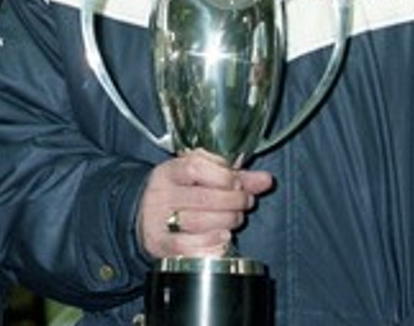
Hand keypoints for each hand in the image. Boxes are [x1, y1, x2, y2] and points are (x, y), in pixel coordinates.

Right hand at [138, 149, 274, 258]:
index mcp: (169, 171)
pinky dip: (210, 243)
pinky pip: (186, 245)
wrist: (147, 218)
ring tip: (234, 220)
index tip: (238, 183)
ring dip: (225, 222)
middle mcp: (159, 193)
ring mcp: (156, 219)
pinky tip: (222, 238)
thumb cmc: (182, 194)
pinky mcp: (158, 243)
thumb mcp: (202, 178)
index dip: (223, 176)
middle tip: (246, 203)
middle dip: (233, 201)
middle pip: (202, 197)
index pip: (195, 167)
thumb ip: (235, 177)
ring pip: (197, 222)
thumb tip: (266, 180)